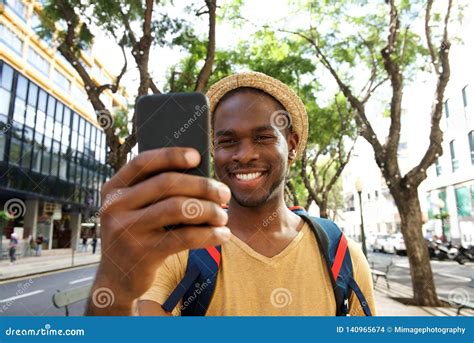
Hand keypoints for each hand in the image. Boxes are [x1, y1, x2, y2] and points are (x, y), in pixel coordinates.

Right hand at [86, 147, 230, 314]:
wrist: (116, 279)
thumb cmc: (137, 235)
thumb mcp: (136, 210)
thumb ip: (156, 192)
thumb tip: (201, 176)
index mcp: (113, 189)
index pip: (143, 162)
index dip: (171, 155)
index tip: (197, 157)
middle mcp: (114, 206)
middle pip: (167, 183)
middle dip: (202, 186)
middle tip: (224, 193)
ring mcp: (126, 230)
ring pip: (178, 208)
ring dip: (208, 210)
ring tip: (223, 216)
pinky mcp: (141, 253)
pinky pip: (184, 237)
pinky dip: (209, 235)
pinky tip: (223, 235)